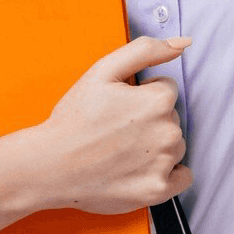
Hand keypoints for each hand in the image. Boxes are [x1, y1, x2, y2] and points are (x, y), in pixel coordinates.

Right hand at [30, 35, 192, 215]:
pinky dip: (168, 174)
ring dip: (157, 145)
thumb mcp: (103, 71)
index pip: (166, 89)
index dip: (141, 94)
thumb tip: (183, 42)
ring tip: (123, 151)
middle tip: (116, 130)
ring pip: (175, 145)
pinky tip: (142, 169)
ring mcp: (163, 164)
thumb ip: (146, 50)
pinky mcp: (158, 191)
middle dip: (150, 120)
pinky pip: (182, 177)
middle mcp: (168, 132)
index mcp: (158, 100)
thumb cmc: (74, 119)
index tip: (120, 107)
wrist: (49, 166)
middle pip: (172, 118)